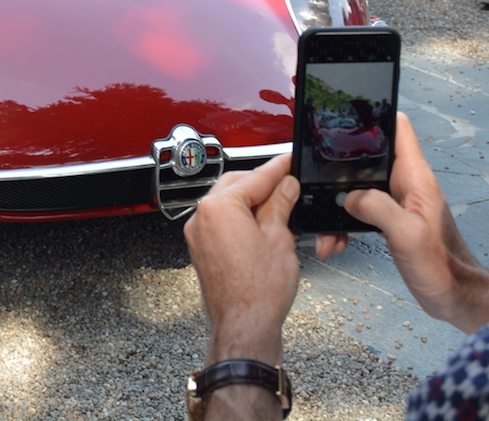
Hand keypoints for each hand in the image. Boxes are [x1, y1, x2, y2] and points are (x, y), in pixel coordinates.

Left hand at [184, 154, 299, 365]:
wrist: (244, 327)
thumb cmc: (258, 292)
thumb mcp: (279, 238)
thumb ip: (280, 205)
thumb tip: (285, 186)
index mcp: (219, 207)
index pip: (255, 177)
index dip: (278, 168)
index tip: (289, 161)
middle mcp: (201, 218)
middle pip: (236, 186)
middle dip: (263, 185)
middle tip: (288, 186)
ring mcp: (199, 235)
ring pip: (228, 204)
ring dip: (252, 203)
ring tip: (280, 211)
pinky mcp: (202, 251)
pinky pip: (222, 223)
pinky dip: (242, 220)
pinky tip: (263, 228)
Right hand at [336, 114, 488, 333]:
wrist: (454, 297)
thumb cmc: (444, 268)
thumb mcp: (408, 235)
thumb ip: (379, 208)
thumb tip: (350, 197)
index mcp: (416, 179)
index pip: (397, 128)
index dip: (374, 116)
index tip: (348, 115)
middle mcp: (407, 185)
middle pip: (368, 157)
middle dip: (340, 168)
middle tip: (320, 177)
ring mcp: (399, 202)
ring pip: (359, 188)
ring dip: (338, 203)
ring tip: (327, 226)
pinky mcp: (391, 220)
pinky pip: (360, 210)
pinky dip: (344, 222)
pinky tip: (337, 239)